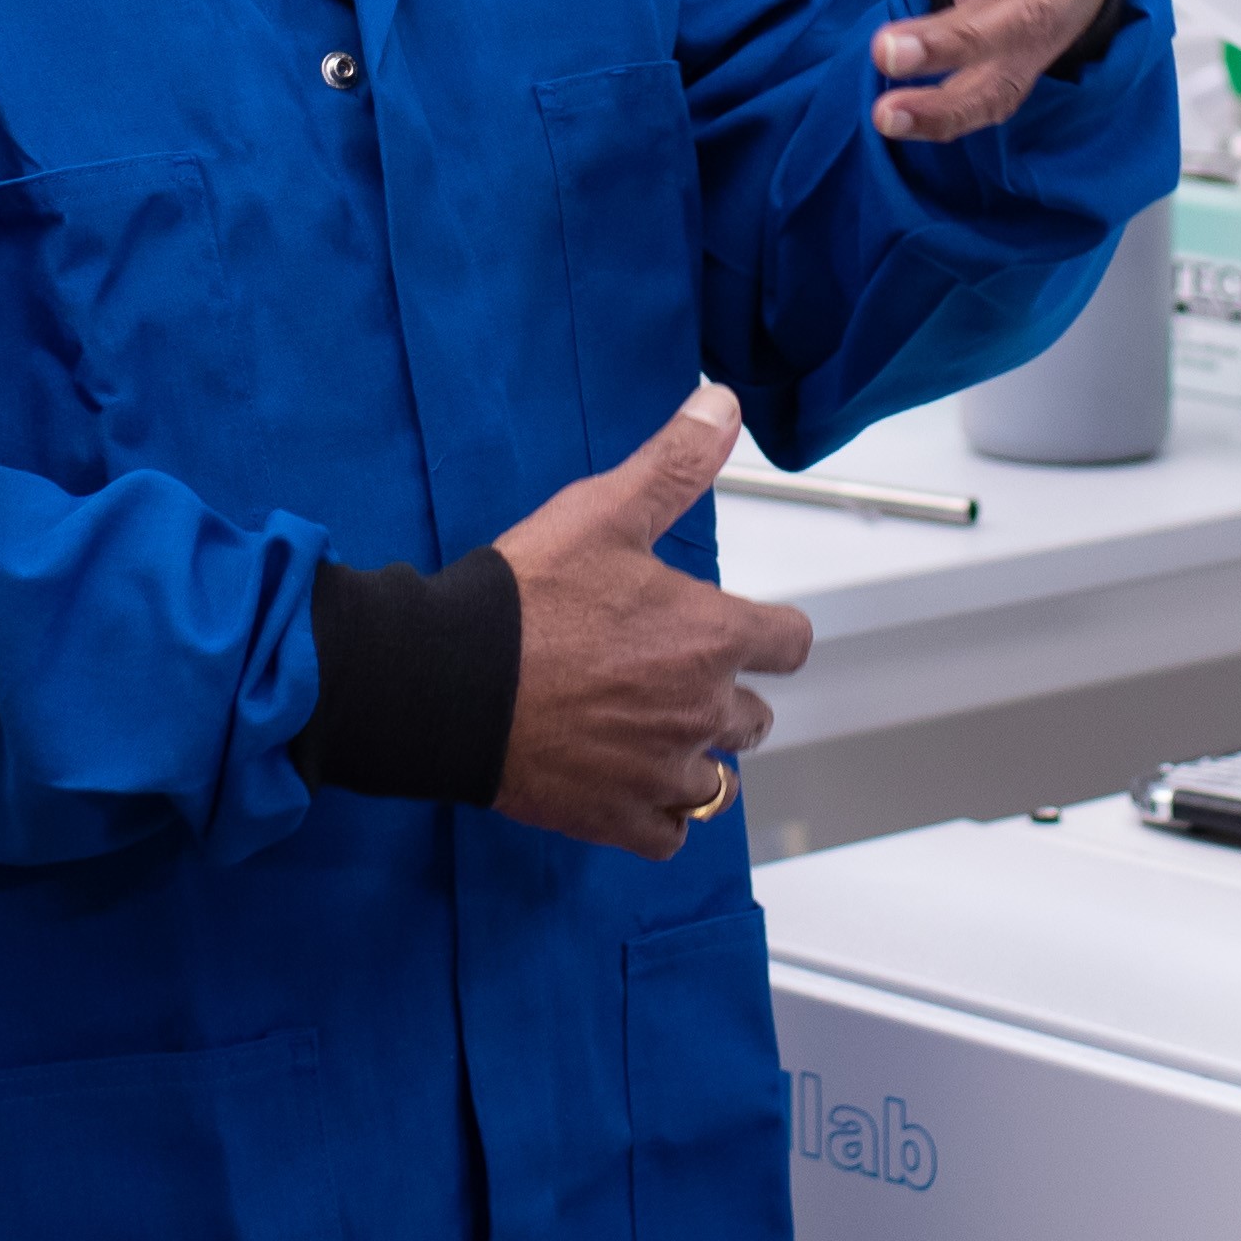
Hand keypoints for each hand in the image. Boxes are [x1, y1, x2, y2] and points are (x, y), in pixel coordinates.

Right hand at [492, 382, 815, 856]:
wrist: (450, 681)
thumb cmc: (526, 598)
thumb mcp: (604, 511)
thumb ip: (675, 463)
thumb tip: (723, 405)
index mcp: (711, 637)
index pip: (790, 643)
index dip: (769, 633)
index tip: (742, 630)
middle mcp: (702, 712)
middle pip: (754, 717)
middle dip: (724, 697)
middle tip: (673, 677)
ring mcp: (662, 772)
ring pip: (716, 782)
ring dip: (694, 758)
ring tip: (651, 733)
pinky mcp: (617, 818)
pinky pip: (670, 834)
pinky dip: (658, 815)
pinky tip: (628, 784)